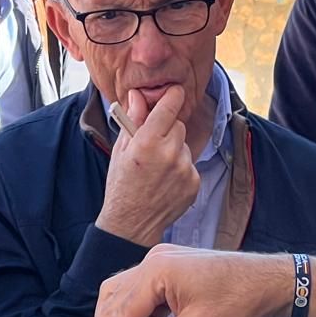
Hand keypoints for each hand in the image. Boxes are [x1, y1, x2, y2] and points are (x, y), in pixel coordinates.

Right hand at [92, 246, 292, 316]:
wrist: (271, 283)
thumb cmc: (239, 303)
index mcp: (156, 271)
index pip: (119, 310)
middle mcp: (153, 260)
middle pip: (115, 298)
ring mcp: (163, 262)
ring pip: (127, 295)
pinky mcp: (173, 269)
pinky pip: (145, 293)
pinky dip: (142, 315)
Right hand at [96, 87, 201, 245]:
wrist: (131, 224)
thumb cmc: (122, 185)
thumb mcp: (121, 150)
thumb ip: (133, 120)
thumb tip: (138, 95)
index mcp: (148, 142)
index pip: (169, 107)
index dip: (172, 96)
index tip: (174, 92)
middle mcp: (170, 153)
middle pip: (178, 125)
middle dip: (167, 130)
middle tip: (152, 144)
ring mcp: (185, 169)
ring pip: (184, 145)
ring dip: (174, 150)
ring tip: (157, 168)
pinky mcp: (194, 182)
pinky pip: (190, 164)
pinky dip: (181, 168)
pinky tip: (166, 180)